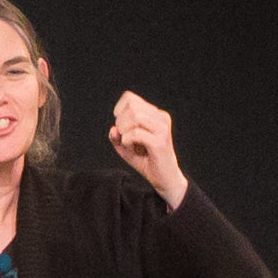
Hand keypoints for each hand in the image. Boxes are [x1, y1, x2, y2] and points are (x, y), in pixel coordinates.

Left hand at [106, 90, 186, 206]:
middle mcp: (161, 118)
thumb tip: (113, 129)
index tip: (118, 124)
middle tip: (123, 136)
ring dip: (124, 129)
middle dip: (121, 121)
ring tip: (126, 141)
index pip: (131, 98)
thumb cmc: (146, 161)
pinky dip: (127, 139)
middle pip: (132, 106)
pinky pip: (136, 133)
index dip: (119, 108)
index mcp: (156, 114)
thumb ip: (116, 136)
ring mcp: (162, 129)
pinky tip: (129, 146)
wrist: (165, 180)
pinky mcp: (160, 142)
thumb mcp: (126, 148)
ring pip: (135, 116)